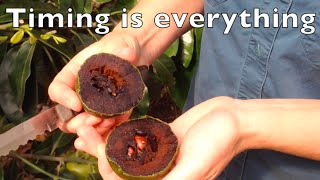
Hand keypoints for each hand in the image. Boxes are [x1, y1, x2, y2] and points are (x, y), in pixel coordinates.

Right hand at [48, 31, 151, 178]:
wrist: (136, 57)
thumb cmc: (122, 46)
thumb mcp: (122, 43)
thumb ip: (122, 48)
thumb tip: (127, 53)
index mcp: (74, 74)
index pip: (57, 89)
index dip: (63, 98)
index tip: (77, 103)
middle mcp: (80, 92)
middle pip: (67, 115)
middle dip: (78, 121)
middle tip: (94, 119)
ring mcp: (93, 106)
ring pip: (83, 126)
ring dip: (93, 128)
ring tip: (108, 121)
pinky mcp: (108, 113)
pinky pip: (103, 128)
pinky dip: (109, 130)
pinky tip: (119, 122)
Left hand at [74, 96, 244, 178]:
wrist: (233, 118)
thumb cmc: (219, 143)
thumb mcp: (195, 167)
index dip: (109, 170)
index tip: (97, 151)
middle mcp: (160, 171)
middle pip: (122, 166)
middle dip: (101, 152)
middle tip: (83, 133)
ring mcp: (160, 152)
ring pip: (126, 150)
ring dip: (106, 140)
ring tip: (87, 126)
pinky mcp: (162, 136)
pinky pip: (137, 136)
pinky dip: (121, 130)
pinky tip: (107, 121)